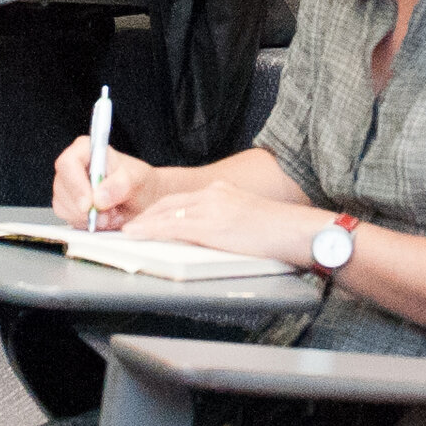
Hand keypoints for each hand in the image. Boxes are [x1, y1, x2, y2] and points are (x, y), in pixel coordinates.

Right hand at [53, 135, 155, 223]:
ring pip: (63, 206)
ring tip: (110, 213)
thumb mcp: (138, 179)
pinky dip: (86, 223)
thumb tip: (99, 197)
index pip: (68, 162)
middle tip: (107, 214)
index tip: (89, 204)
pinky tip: (102, 218)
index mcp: (85, 149)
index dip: (75, 184)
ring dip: (87, 217)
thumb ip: (121, 185)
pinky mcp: (66, 205)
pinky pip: (68, 218)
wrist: (140, 199)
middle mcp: (72, 167)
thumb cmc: (137, 181)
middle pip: (62, 188)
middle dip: (84, 208)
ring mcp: (66, 187)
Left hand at [127, 182, 327, 263]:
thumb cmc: (278, 232)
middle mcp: (214, 193)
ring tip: (128, 232)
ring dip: (144, 223)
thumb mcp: (246, 220)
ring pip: (166, 212)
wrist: (296, 231)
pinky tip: (139, 235)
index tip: (146, 217)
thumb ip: (224, 221)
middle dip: (147, 214)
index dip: (160, 209)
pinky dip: (151, 230)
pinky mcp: (211, 224)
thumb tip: (207, 234)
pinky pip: (173, 226)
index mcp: (223, 191)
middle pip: (170, 202)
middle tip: (130, 225)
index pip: (182, 198)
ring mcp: (212, 207)